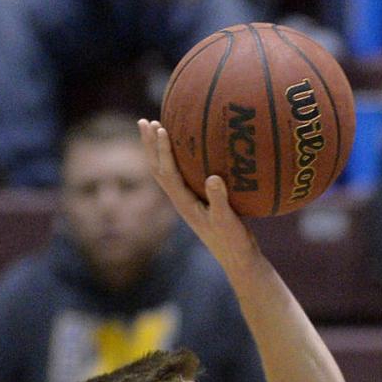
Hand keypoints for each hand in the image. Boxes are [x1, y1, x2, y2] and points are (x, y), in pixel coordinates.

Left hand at [138, 123, 258, 275]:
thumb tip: (213, 177)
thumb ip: (219, 200)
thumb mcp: (228, 221)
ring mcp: (188, 201)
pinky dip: (175, 158)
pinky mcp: (197, 202)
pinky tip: (184, 148)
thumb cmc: (233, 242)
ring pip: (166, 172)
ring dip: (157, 150)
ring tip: (155, 128)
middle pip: (158, 169)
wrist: (238, 260)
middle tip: (144, 121)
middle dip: (149, 146)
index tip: (160, 128)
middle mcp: (181, 201)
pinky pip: (180, 175)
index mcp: (185, 203)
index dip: (162, 150)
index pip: (167, 173)